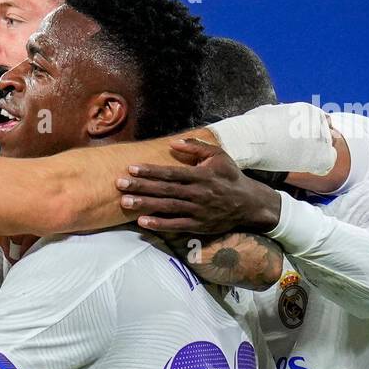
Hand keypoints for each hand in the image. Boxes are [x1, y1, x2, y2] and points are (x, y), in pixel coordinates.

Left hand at [119, 138, 282, 234]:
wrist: (250, 204)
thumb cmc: (230, 177)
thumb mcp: (218, 156)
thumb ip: (196, 147)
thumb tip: (172, 142)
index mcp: (201, 175)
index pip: (171, 173)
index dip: (151, 171)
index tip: (131, 168)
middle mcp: (198, 193)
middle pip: (165, 190)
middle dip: (141, 186)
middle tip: (119, 184)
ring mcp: (198, 211)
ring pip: (167, 207)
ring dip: (145, 205)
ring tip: (125, 202)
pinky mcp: (199, 226)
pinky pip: (176, 225)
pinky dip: (159, 224)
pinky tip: (142, 222)